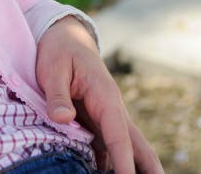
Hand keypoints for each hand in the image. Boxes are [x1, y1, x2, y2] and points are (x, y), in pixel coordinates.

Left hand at [36, 16, 162, 173]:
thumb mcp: (53, 69)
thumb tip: (63, 119)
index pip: (118, 135)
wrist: (65, 39)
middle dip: (146, 168)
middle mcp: (111, 110)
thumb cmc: (60, 52)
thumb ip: (58, 95)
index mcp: (105, 97)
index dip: (124, 160)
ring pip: (124, 148)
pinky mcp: (95, 122)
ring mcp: (105, 118)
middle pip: (136, 145)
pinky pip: (106, 146)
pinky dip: (110, 163)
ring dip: (130, 167)